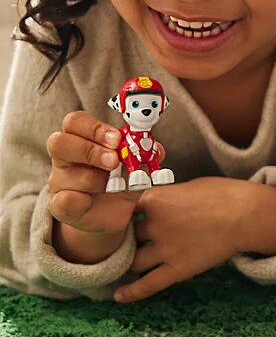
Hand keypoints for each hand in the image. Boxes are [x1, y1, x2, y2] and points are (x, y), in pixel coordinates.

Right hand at [47, 111, 138, 246]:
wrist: (113, 214)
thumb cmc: (121, 181)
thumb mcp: (136, 164)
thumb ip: (144, 153)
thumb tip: (155, 148)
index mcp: (81, 139)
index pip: (75, 122)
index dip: (94, 128)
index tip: (117, 138)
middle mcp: (65, 158)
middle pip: (60, 142)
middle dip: (91, 150)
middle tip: (114, 161)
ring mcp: (59, 182)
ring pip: (70, 175)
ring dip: (98, 180)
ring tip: (114, 186)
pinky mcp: (60, 206)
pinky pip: (64, 200)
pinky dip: (80, 200)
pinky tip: (92, 200)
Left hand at [114, 177, 255, 302]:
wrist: (249, 213)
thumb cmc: (223, 194)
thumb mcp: (187, 186)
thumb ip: (164, 198)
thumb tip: (153, 205)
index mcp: (154, 199)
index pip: (122, 210)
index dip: (121, 215)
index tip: (123, 218)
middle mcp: (154, 225)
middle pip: (126, 236)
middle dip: (126, 239)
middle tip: (128, 241)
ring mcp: (166, 249)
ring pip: (133, 261)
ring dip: (129, 261)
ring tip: (127, 264)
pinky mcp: (179, 268)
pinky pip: (149, 284)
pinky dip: (132, 291)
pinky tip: (119, 296)